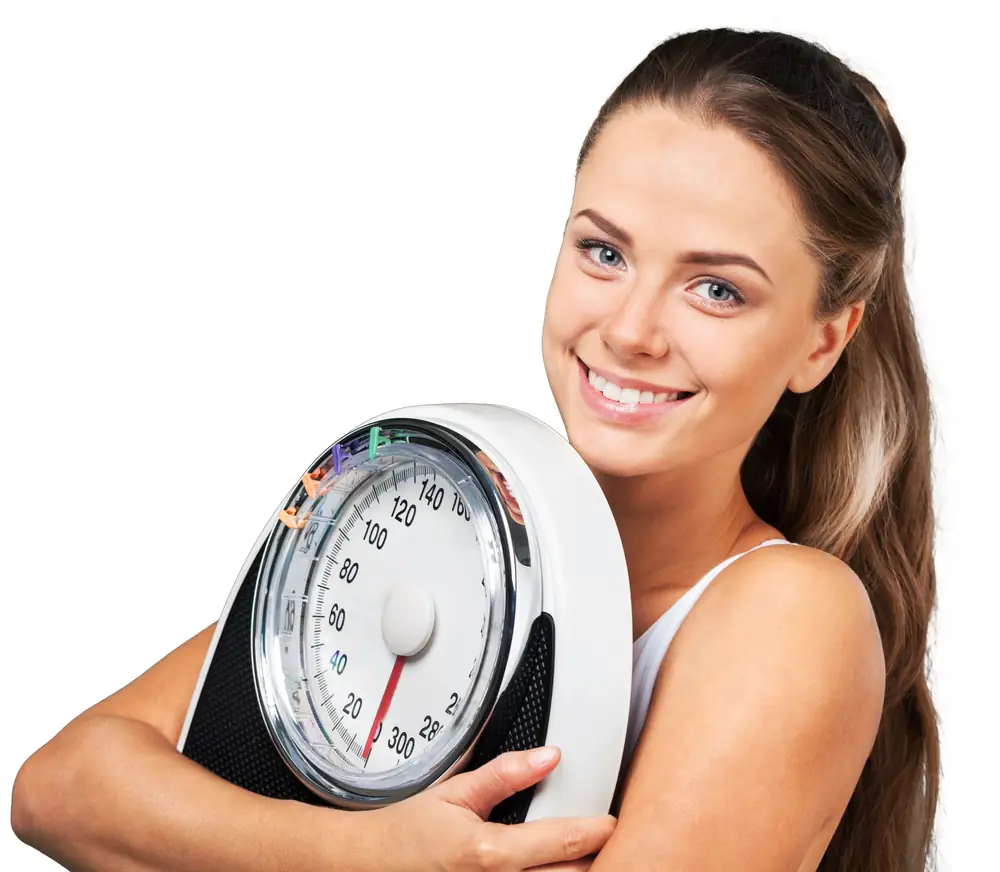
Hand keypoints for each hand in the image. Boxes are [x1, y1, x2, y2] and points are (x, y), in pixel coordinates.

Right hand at [358, 746, 615, 871]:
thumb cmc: (408, 833)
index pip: (561, 843)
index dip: (594, 831)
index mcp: (488, 853)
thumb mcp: (455, 793)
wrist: (369, 864)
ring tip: (586, 854)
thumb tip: (548, 757)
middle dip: (593, 859)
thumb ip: (505, 775)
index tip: (612, 821)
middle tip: (608, 839)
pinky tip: (553, 866)